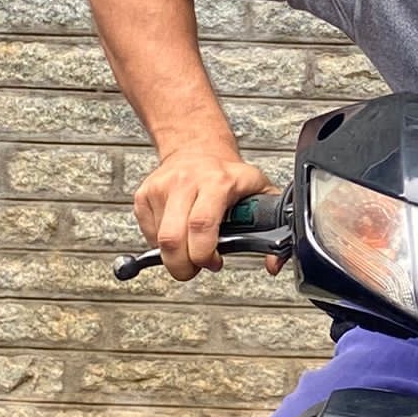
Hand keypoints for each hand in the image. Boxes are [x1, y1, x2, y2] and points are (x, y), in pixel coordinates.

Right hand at [134, 148, 279, 280]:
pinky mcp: (144, 194)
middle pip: (173, 239)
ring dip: (174, 256)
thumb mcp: (260, 192)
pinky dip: (161, 244)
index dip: (205, 254)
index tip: (214, 262)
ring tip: (190, 249)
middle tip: (195, 268)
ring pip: (159, 241)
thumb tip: (273, 264)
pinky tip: (178, 232)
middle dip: (183, 266)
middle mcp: (186, 182)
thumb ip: (272, 227)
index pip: (201, 226)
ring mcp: (161, 187)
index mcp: (217, 182)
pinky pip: (148, 234)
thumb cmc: (229, 175)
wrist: (198, 148)